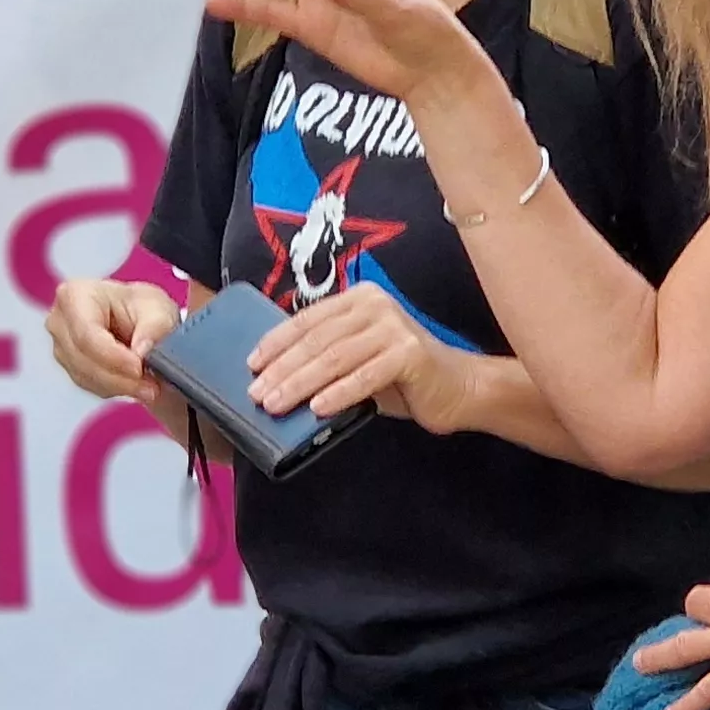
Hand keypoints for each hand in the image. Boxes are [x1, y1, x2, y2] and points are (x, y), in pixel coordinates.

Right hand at [46, 277, 183, 404]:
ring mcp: (60, 345)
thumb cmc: (142, 307)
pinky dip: (114, 389)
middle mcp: (60, 320)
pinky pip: (89, 386)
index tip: (139, 368)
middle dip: (120, 376)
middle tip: (151, 385)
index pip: (87, 334)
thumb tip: (141, 351)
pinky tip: (135, 385)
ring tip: (149, 386)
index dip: (113, 356)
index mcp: (75, 294)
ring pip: (86, 377)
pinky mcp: (68, 367)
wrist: (137, 319)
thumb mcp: (158, 309)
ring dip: (120, 386)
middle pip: (84, 359)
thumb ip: (154, 327)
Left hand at [248, 285, 470, 427]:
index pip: (307, 320)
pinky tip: (317, 410)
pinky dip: (338, 394)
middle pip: (317, 340)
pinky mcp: (410, 354)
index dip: (276, 343)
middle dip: (282, 369)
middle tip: (256, 394)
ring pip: (335, 358)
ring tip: (276, 405)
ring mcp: (394, 327)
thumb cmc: (402, 378)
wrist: (458, 388)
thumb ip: (327, 359)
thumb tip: (275, 378)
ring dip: (300, 384)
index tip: (251, 365)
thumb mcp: (358, 361)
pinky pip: (365, 376)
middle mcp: (375, 305)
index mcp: (358, 300)